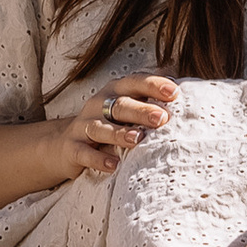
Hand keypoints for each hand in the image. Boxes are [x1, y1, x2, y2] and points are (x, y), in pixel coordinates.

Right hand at [54, 73, 175, 181]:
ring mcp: (83, 125)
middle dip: (141, 111)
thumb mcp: (125, 107)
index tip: (174, 92)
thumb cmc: (107, 123)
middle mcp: (97, 104)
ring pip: (101, 127)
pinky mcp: (73, 147)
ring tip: (137, 140)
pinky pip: (85, 153)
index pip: (134, 83)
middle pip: (120, 105)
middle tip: (162, 118)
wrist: (65, 144)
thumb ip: (148, 96)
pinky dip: (98, 159)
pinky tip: (114, 165)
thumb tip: (181, 82)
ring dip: (119, 133)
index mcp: (114, 91)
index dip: (153, 85)